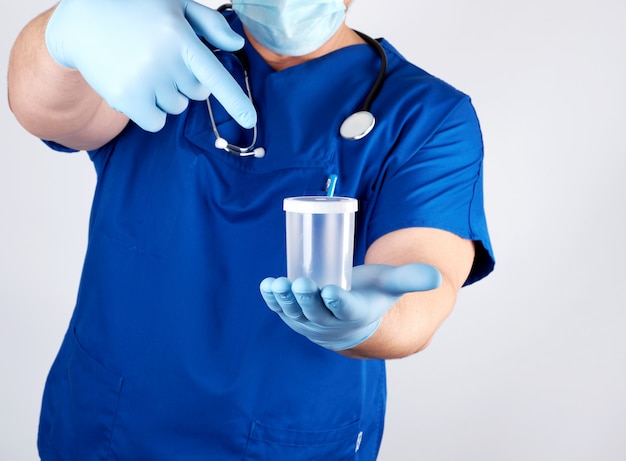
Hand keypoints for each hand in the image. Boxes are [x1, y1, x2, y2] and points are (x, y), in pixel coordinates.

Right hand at [45, 0, 255, 131]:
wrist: (81, 21)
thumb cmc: (136, 11)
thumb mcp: (174, 5)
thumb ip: (209, 24)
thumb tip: (236, 46)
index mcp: (179, 37)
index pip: (214, 76)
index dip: (235, 101)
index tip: (251, 120)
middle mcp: (163, 60)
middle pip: (196, 94)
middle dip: (184, 82)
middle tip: (159, 59)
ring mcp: (143, 81)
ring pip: (176, 108)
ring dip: (165, 95)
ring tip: (142, 68)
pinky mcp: (125, 97)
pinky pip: (156, 122)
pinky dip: (150, 113)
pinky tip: (135, 87)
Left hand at [260, 263, 441, 350]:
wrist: (351, 319)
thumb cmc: (372, 296)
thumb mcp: (391, 286)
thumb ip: (412, 278)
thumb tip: (438, 276)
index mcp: (354, 315)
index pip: (345, 311)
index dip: (337, 302)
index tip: (329, 291)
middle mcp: (329, 323)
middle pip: (316, 312)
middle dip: (307, 299)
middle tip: (301, 283)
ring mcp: (308, 322)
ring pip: (295, 312)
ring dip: (284, 300)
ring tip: (277, 284)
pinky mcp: (294, 316)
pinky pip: (280, 310)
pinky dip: (271, 299)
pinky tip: (265, 285)